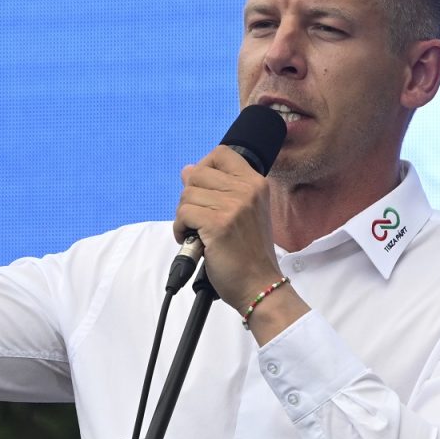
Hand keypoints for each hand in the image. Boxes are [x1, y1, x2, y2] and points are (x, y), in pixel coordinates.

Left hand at [174, 147, 294, 323]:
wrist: (259, 284)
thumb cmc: (249, 253)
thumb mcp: (244, 213)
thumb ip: (220, 190)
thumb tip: (187, 170)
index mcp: (256, 183)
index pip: (221, 154)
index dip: (204, 167)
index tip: (202, 189)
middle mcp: (246, 190)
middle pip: (197, 174)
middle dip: (190, 197)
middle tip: (198, 219)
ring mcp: (233, 206)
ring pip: (187, 195)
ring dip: (184, 216)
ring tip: (197, 232)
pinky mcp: (218, 224)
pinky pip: (183, 214)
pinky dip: (180, 229)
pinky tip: (192, 240)